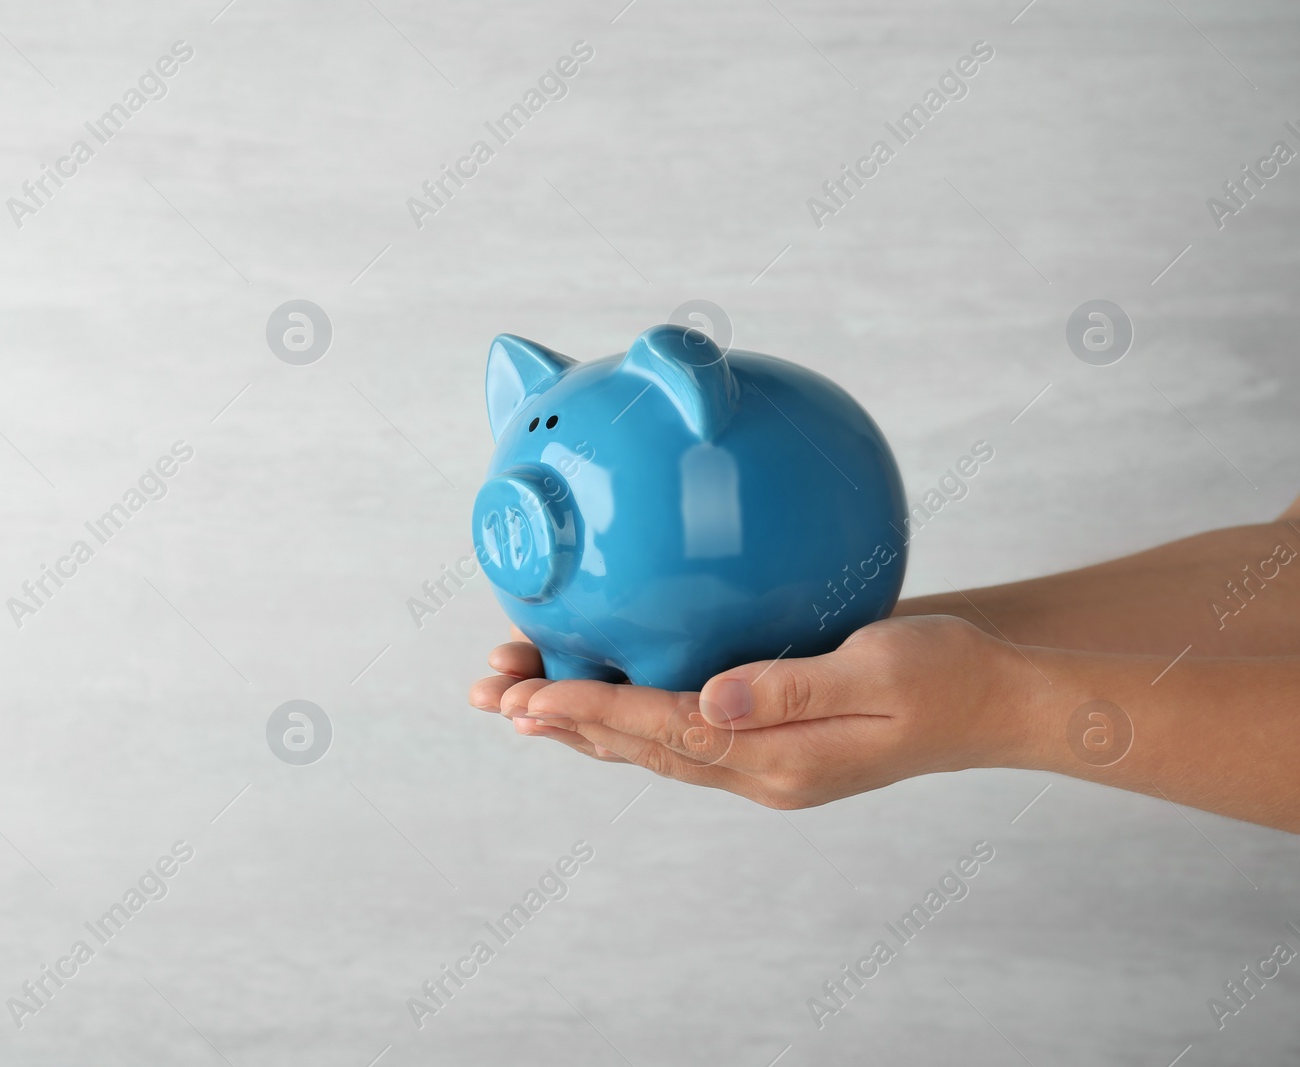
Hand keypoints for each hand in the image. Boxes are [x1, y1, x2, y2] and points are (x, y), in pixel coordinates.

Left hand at [468, 616, 1029, 808]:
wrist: (994, 700)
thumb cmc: (951, 675)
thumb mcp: (884, 669)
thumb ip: (793, 685)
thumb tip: (712, 698)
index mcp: (780, 760)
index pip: (665, 731)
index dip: (591, 710)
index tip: (526, 696)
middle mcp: (759, 770)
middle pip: (639, 746)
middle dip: (559, 719)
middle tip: (488, 693)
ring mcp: (760, 761)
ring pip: (648, 742)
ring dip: (579, 718)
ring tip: (513, 694)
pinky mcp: (763, 736)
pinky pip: (676, 728)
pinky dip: (623, 708)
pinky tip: (592, 687)